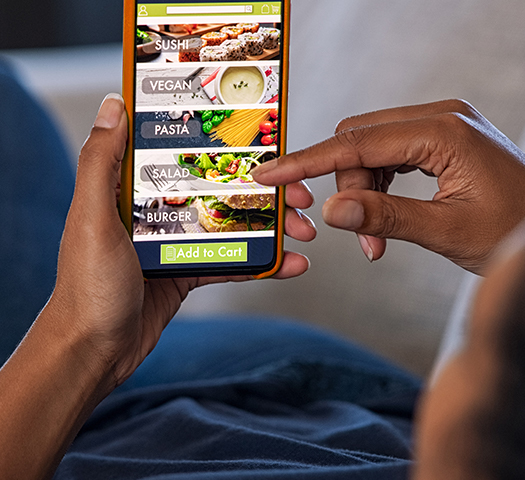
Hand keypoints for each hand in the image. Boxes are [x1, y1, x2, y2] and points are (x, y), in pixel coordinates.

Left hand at [49, 94, 315, 386]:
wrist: (93, 352)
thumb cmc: (86, 287)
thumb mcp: (90, 219)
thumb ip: (100, 162)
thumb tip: (114, 105)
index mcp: (131, 189)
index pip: (184, 154)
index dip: (226, 145)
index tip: (263, 140)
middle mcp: (156, 210)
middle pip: (219, 189)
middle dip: (263, 190)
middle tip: (299, 195)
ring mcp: (175, 243)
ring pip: (232, 225)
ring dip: (271, 226)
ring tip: (304, 230)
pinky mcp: (187, 272)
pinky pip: (231, 262)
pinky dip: (262, 263)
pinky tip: (290, 263)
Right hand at [252, 99, 524, 274]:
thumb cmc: (516, 232)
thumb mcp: (447, 231)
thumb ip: (385, 217)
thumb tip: (331, 209)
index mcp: (444, 130)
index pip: (357, 141)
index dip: (307, 161)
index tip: (268, 173)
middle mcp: (442, 117)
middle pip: (361, 140)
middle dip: (346, 185)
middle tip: (358, 238)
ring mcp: (444, 127)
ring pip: (373, 149)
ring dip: (363, 192)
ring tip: (375, 240)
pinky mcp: (444, 143)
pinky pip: (392, 157)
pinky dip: (380, 188)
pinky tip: (386, 221)